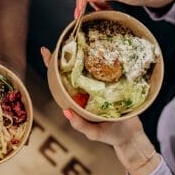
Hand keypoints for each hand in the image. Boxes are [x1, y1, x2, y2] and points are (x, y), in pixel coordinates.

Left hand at [39, 48, 159, 174]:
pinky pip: (107, 69)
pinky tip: (104, 49)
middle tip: (62, 39)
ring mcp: (100, 85)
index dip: (52, 66)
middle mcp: (87, 89)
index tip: (45, 51)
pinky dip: (105, 59)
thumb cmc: (110, 135)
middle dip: (67, 54)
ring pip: (90, 66)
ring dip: (85, 53)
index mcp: (78, 99)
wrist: (130, 135)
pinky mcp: (114, 83)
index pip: (60, 80)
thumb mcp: (93, 133)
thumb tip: (65, 111)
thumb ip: (80, 125)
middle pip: (73, 69)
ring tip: (80, 39)